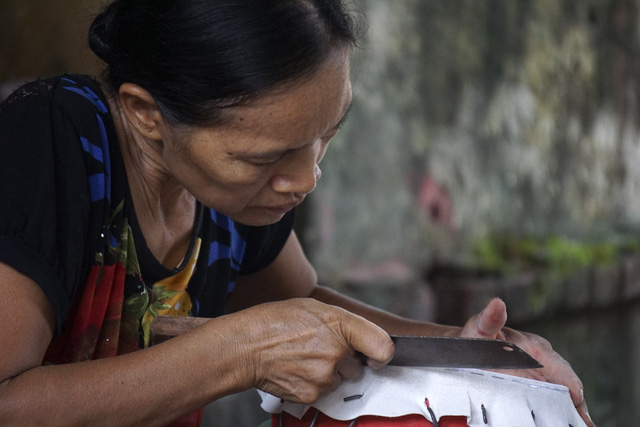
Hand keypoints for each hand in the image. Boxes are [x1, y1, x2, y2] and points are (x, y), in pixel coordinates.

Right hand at [234, 298, 393, 403]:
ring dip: (328, 372)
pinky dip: (313, 383)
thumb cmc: (276, 322)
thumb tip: (363, 340)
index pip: (383, 346)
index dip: (382, 352)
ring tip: (303, 357)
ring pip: (339, 380)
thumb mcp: (314, 308)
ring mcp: (324, 377)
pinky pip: (323, 392)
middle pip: (358, 365)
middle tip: (320, 348)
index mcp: (340, 324)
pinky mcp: (312, 395)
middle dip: (344, 360)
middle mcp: (336, 352)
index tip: (375, 355)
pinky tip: (296, 369)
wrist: (245, 346)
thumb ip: (343, 323)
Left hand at [459, 298, 594, 426]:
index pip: (563, 370)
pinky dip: (551, 417)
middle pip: (565, 390)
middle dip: (575, 408)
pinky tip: (554, 424)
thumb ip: (489, 319)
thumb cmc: (473, 338)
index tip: (576, 402)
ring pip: (557, 401)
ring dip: (565, 415)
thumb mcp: (479, 328)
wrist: (460, 350)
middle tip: (582, 425)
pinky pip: (544, 407)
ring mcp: (537, 382)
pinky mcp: (529, 394)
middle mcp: (543, 366)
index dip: (572, 388)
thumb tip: (496, 303)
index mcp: (538, 349)